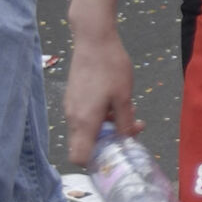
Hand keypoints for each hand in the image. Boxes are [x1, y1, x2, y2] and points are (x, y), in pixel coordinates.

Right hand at [64, 29, 139, 165]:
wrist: (93, 39)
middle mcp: (73, 117)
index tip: (115, 156)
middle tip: (130, 132)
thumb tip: (127, 140)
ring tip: (129, 113)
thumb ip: (125, 123)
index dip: (95, 163)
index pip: (79, 157)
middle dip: (108, 144)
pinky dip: (100, 116)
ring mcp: (71, 106)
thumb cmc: (110, 67)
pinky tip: (116, 102)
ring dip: (107, 127)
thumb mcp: (124, 98)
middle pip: (85, 145)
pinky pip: (85, 116)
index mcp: (84, 122)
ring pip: (87, 129)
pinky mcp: (74, 96)